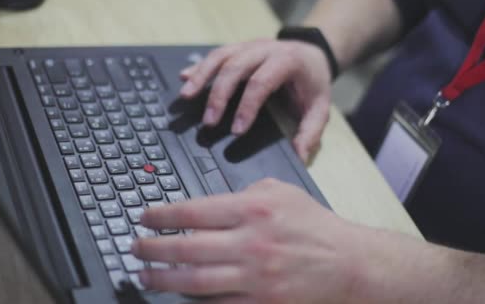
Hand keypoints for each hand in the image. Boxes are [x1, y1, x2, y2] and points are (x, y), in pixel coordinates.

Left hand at [131, 178, 362, 302]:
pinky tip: (180, 295)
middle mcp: (250, 243)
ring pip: (195, 281)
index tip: (144, 217)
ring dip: (163, 279)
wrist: (348, 263)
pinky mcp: (262, 302)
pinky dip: (194, 301)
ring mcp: (255, 277)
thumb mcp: (282, 192)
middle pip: (186, 248)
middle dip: (152, 248)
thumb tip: (212, 202)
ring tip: (145, 275)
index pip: (193, 211)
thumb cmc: (315, 226)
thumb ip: (246, 191)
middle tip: (135, 247)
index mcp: (253, 209)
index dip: (161, 215)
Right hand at [179, 39, 332, 161]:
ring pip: (221, 56)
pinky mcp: (239, 48)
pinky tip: (185, 77)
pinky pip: (217, 54)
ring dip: (201, 75)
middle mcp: (265, 49)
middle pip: (235, 66)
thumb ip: (311, 131)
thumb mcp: (321, 106)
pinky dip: (200, 66)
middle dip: (219, 94)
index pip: (261, 82)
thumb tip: (299, 155)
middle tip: (209, 121)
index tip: (236, 130)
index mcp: (287, 61)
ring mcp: (250, 46)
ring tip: (186, 95)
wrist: (313, 52)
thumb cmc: (313, 81)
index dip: (246, 106)